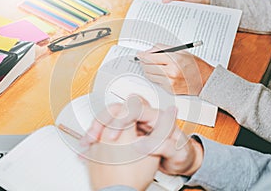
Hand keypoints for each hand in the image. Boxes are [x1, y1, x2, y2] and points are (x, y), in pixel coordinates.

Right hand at [81, 95, 202, 177]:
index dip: (121, 120)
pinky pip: (110, 131)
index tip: (114, 136)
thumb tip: (142, 144)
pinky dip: (99, 138)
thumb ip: (164, 146)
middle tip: (94, 137)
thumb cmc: (182, 154)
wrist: (182, 160)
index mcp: (156, 118)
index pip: (134, 109)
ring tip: (88, 142)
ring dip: (97, 129)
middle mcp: (144, 120)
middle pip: (118, 111)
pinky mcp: (130, 135)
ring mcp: (136, 127)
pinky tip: (91, 146)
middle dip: (102, 121)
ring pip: (111, 120)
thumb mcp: (179, 152)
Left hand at [137, 44, 213, 94]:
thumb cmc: (195, 65)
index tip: (139, 54)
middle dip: (144, 62)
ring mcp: (170, 82)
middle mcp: (171, 72)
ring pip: (150, 75)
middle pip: (148, 66)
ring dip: (148, 70)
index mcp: (174, 60)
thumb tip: (149, 51)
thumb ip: (163, 49)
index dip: (142, 55)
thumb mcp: (181, 51)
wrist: (205, 81)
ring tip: (154, 66)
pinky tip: (162, 73)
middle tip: (144, 59)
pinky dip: (156, 77)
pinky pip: (156, 82)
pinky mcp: (169, 89)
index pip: (151, 57)